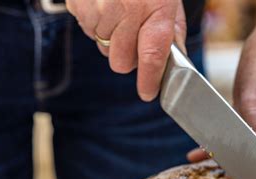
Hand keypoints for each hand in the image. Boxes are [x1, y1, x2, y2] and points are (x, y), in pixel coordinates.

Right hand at [66, 0, 185, 100]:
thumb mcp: (169, 0)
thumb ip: (173, 31)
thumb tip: (177, 61)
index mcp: (155, 11)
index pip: (151, 57)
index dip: (149, 80)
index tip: (148, 93)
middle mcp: (127, 12)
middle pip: (121, 62)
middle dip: (128, 58)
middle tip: (133, 39)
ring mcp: (99, 8)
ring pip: (102, 48)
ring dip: (111, 39)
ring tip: (119, 14)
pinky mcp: (79, 4)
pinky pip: (86, 30)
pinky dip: (95, 24)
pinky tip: (105, 6)